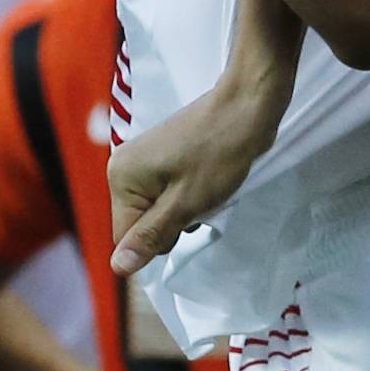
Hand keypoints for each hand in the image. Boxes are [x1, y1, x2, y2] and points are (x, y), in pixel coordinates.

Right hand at [108, 83, 285, 277]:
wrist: (251, 103)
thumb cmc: (221, 152)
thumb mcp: (186, 203)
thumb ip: (151, 236)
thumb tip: (118, 267)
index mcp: (121, 177)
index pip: (126, 237)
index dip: (158, 240)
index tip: (187, 221)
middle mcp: (126, 166)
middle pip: (141, 221)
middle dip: (173, 221)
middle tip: (201, 201)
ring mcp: (146, 158)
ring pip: (159, 208)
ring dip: (185, 208)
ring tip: (208, 187)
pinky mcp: (167, 153)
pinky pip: (170, 190)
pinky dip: (190, 192)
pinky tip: (209, 178)